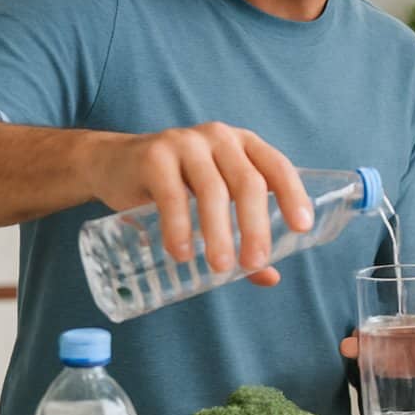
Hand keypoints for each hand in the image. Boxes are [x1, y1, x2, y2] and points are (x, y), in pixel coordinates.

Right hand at [87, 122, 309, 283]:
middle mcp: (220, 138)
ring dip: (219, 232)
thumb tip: (270, 277)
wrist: (113, 163)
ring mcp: (186, 143)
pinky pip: (171, 194)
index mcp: (244, 145)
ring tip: (221, 266)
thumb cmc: (177, 184)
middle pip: (248, 182)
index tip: (302, 228)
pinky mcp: (153, 156)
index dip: (293, 196)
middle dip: (256, 226)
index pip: (278, 167)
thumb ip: (241, 234)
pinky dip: (179, 226)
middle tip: (255, 262)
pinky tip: (182, 253)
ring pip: (212, 190)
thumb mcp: (213, 203)